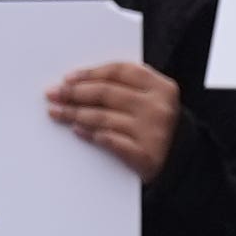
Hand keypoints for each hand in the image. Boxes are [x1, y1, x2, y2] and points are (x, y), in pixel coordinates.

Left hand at [51, 59, 184, 181]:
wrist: (182, 163)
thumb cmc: (157, 126)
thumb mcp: (152, 100)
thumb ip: (126, 87)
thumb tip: (78, 83)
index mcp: (161, 87)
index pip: (119, 72)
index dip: (90, 73)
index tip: (67, 78)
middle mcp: (159, 107)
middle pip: (107, 93)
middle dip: (75, 93)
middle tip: (54, 94)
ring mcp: (153, 132)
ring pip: (103, 117)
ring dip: (75, 114)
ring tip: (57, 112)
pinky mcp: (145, 156)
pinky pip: (109, 141)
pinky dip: (90, 135)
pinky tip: (76, 131)